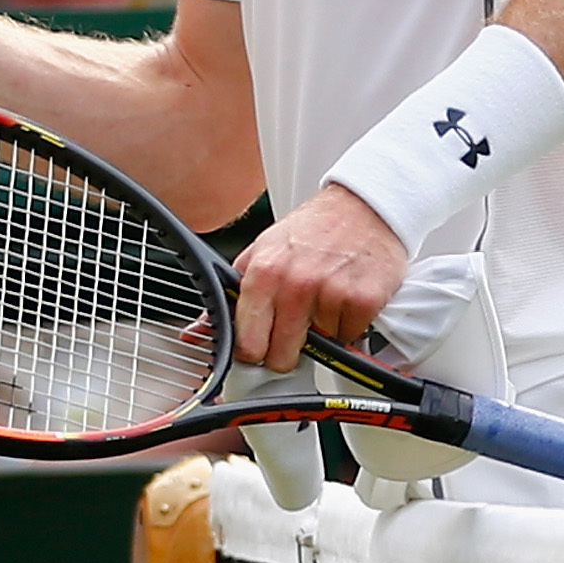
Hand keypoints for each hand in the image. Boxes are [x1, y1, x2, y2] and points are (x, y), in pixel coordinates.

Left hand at [229, 182, 409, 372]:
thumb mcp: (262, 252)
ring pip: (320, 348)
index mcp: (264, 273)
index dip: (253, 353)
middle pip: (282, 357)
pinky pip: (349, 337)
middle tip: (295, 328)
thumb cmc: (312, 230)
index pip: (247, 343)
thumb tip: (200, 332)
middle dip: (287, 351)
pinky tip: (345, 298)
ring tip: (324, 298)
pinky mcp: (364, 300)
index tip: (259, 349)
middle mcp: (295, 283)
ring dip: (323, 332)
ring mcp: (331, 292)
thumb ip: (232, 295)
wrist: (363, 205)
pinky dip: (349, 325)